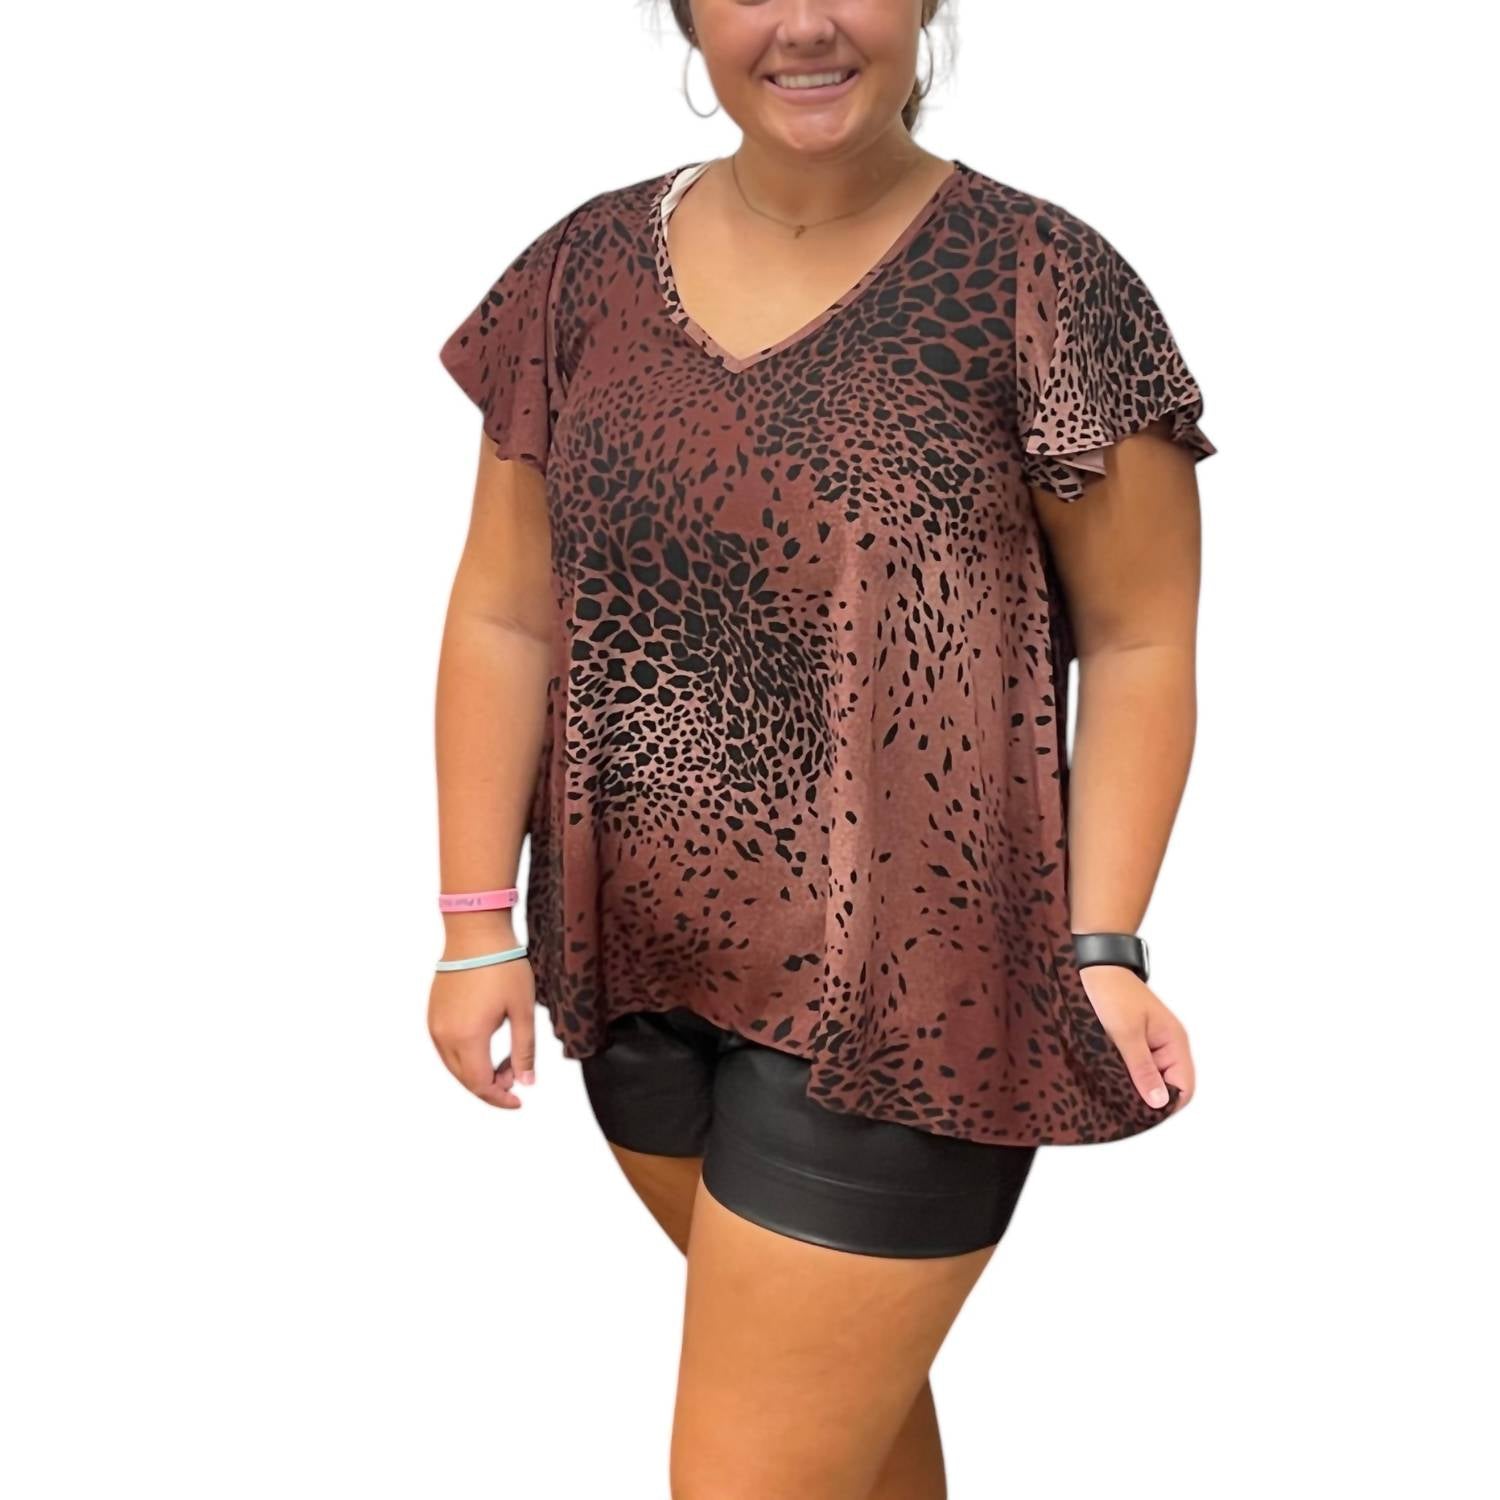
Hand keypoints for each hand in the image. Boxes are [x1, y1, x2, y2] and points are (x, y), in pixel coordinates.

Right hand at [427, 954, 537, 1109]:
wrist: (476, 933)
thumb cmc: (502, 967)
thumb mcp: (522, 1010)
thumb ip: (524, 1050)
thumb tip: (526, 1082)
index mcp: (467, 1038)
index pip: (481, 1085)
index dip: (500, 1098)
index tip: (519, 1099)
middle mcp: (444, 1036)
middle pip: (466, 1079)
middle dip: (492, 1084)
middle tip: (518, 1073)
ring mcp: (435, 1025)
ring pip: (455, 1065)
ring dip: (479, 1071)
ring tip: (506, 1059)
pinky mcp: (433, 1014)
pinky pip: (447, 1048)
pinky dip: (466, 1056)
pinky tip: (486, 1044)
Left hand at [1079, 966, 1195, 1111]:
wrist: (1096, 968)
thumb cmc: (1113, 993)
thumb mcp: (1125, 1034)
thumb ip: (1142, 1069)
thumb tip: (1159, 1102)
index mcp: (1175, 1042)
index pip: (1184, 1088)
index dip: (1166, 1104)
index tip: (1142, 1112)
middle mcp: (1168, 1045)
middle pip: (1169, 1087)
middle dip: (1149, 1097)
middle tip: (1123, 1102)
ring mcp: (1152, 1044)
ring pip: (1152, 1078)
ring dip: (1136, 1085)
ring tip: (1114, 1088)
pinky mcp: (1136, 1043)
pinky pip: (1139, 1067)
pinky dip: (1127, 1074)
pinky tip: (1111, 1076)